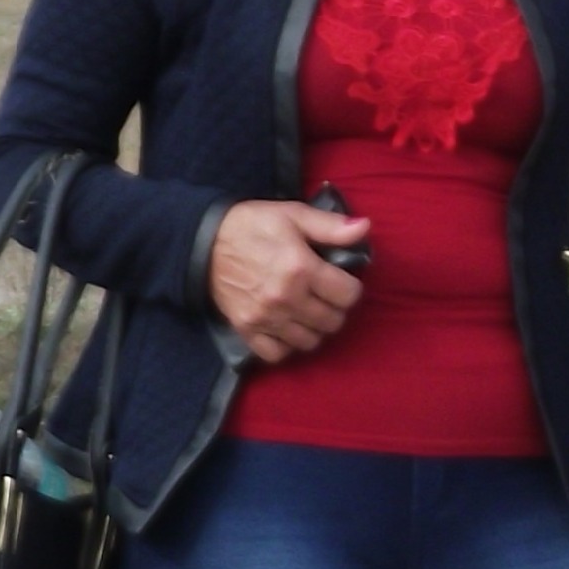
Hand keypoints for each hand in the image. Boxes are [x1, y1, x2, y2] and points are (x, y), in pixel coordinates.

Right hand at [208, 198, 368, 362]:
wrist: (203, 240)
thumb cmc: (253, 225)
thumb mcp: (294, 215)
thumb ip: (331, 226)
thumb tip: (365, 228)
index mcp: (301, 268)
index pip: (348, 295)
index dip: (350, 287)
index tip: (339, 280)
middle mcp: (286, 298)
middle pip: (332, 321)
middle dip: (335, 308)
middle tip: (325, 295)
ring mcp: (266, 318)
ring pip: (310, 341)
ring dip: (315, 328)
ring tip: (308, 311)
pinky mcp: (247, 329)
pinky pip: (278, 353)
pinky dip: (287, 345)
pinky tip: (288, 328)